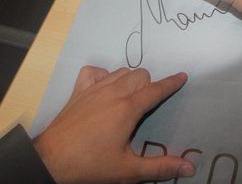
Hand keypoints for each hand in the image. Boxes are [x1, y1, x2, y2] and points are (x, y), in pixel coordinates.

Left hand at [35, 66, 194, 182]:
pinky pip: (93, 71)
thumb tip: (189, 167)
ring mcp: (94, 89)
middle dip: (148, 86)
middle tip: (147, 106)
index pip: (156, 90)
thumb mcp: (129, 170)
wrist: (52, 160)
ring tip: (129, 98)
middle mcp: (113, 93)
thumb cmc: (91, 165)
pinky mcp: (78, 92)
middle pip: (140, 75)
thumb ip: (161, 167)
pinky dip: (102, 75)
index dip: (171, 83)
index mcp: (128, 109)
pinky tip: (104, 88)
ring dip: (129, 80)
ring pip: (120, 71)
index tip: (182, 76)